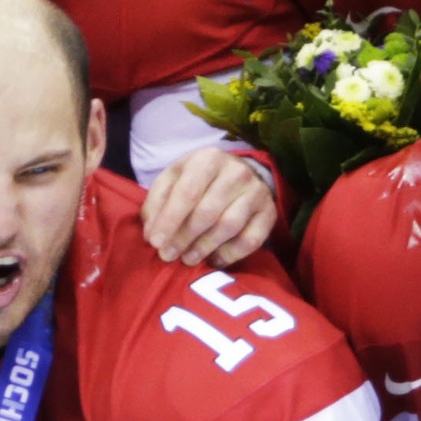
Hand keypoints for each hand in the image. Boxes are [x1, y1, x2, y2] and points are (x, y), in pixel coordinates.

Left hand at [142, 146, 279, 266]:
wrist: (239, 175)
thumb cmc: (198, 180)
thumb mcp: (174, 180)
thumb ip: (158, 202)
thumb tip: (151, 232)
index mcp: (208, 159)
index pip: (186, 193)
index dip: (169, 220)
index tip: (155, 242)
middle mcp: (236, 172)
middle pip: (207, 212)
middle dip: (183, 238)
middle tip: (168, 256)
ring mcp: (256, 192)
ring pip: (228, 226)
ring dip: (204, 247)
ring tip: (188, 259)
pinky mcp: (269, 213)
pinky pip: (250, 240)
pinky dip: (230, 255)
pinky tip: (214, 261)